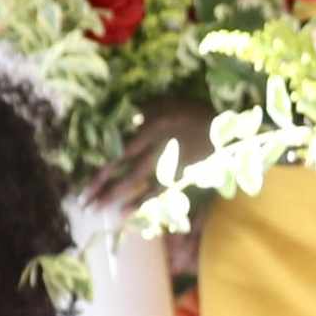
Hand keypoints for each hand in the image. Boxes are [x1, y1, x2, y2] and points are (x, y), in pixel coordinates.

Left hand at [84, 101, 216, 206]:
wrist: (231, 131)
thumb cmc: (194, 113)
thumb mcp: (167, 103)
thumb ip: (142, 111)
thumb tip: (115, 123)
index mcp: (154, 126)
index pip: (120, 152)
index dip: (101, 170)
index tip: (84, 184)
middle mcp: (160, 146)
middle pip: (125, 172)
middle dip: (103, 189)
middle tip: (83, 205)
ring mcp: (172, 163)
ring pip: (139, 183)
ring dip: (116, 197)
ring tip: (97, 210)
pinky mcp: (183, 175)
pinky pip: (159, 192)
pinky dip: (141, 202)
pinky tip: (124, 212)